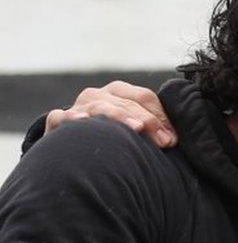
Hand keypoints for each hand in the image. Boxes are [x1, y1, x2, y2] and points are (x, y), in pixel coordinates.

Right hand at [45, 81, 176, 147]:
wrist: (74, 150)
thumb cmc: (113, 139)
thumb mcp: (134, 129)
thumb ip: (153, 128)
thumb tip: (171, 140)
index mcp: (119, 92)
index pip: (144, 97)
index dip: (160, 117)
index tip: (172, 140)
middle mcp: (98, 95)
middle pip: (126, 103)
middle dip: (148, 122)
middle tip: (164, 143)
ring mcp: (78, 106)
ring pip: (101, 107)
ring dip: (120, 117)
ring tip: (136, 128)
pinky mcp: (58, 120)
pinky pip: (62, 116)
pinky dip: (72, 118)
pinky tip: (84, 121)